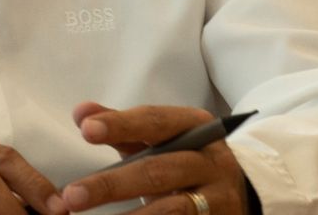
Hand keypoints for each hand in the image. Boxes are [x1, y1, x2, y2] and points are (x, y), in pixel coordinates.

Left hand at [60, 103, 247, 214]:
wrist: (243, 190)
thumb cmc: (187, 158)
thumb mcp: (162, 137)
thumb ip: (122, 126)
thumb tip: (81, 112)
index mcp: (195, 127)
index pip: (155, 122)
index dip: (121, 125)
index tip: (86, 130)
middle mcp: (210, 161)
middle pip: (158, 171)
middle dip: (113, 185)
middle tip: (73, 195)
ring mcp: (218, 197)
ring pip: (172, 209)